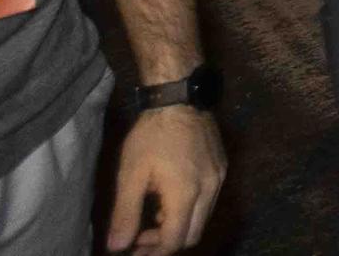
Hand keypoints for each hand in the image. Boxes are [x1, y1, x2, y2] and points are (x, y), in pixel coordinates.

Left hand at [106, 107, 225, 254]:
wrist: (180, 97)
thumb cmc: (152, 136)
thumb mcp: (131, 174)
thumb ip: (125, 214)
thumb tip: (116, 247)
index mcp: (186, 194)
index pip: (174, 241)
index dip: (153, 252)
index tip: (132, 250)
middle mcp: (210, 190)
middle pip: (193, 235)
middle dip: (166, 243)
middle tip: (140, 238)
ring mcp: (219, 178)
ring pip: (203, 218)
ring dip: (179, 226)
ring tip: (153, 218)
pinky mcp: (222, 167)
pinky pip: (209, 200)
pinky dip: (190, 209)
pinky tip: (170, 198)